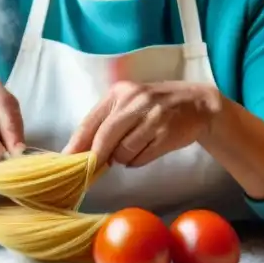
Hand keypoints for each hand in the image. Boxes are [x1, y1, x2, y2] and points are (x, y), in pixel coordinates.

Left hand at [62, 81, 222, 167]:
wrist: (197, 104)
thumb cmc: (155, 106)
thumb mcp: (130, 104)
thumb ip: (107, 122)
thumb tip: (80, 151)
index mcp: (119, 92)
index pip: (91, 121)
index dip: (77, 143)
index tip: (67, 160)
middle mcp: (135, 101)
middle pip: (105, 137)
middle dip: (96, 157)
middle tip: (92, 169)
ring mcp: (152, 116)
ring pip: (123, 152)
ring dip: (124, 158)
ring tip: (135, 147)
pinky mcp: (166, 133)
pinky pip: (141, 158)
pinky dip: (138, 160)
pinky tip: (147, 149)